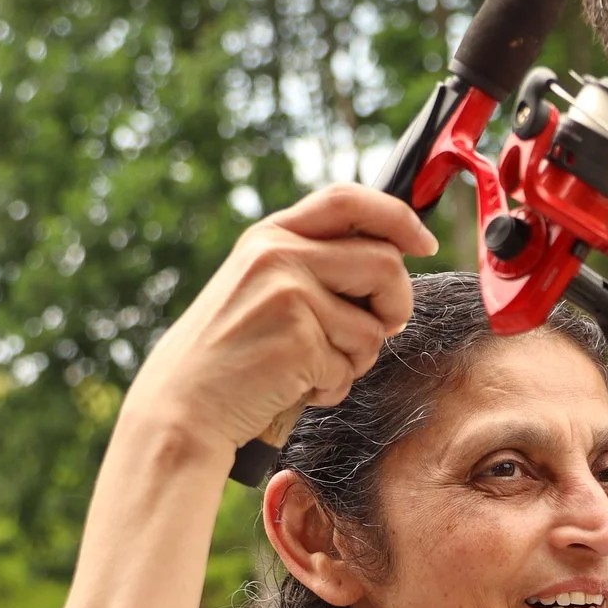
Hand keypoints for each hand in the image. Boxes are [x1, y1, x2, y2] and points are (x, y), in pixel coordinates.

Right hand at [121, 183, 436, 456]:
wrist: (182, 407)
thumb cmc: (231, 357)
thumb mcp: (261, 288)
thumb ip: (313, 266)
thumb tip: (395, 262)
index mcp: (270, 236)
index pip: (347, 200)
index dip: (397, 217)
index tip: (424, 243)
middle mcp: (278, 255)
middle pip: (385, 264)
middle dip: (395, 307)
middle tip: (377, 332)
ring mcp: (288, 295)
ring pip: (374, 325)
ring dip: (357, 359)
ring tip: (310, 368)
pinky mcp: (297, 339)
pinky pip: (351, 367)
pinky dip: (332, 388)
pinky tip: (293, 389)